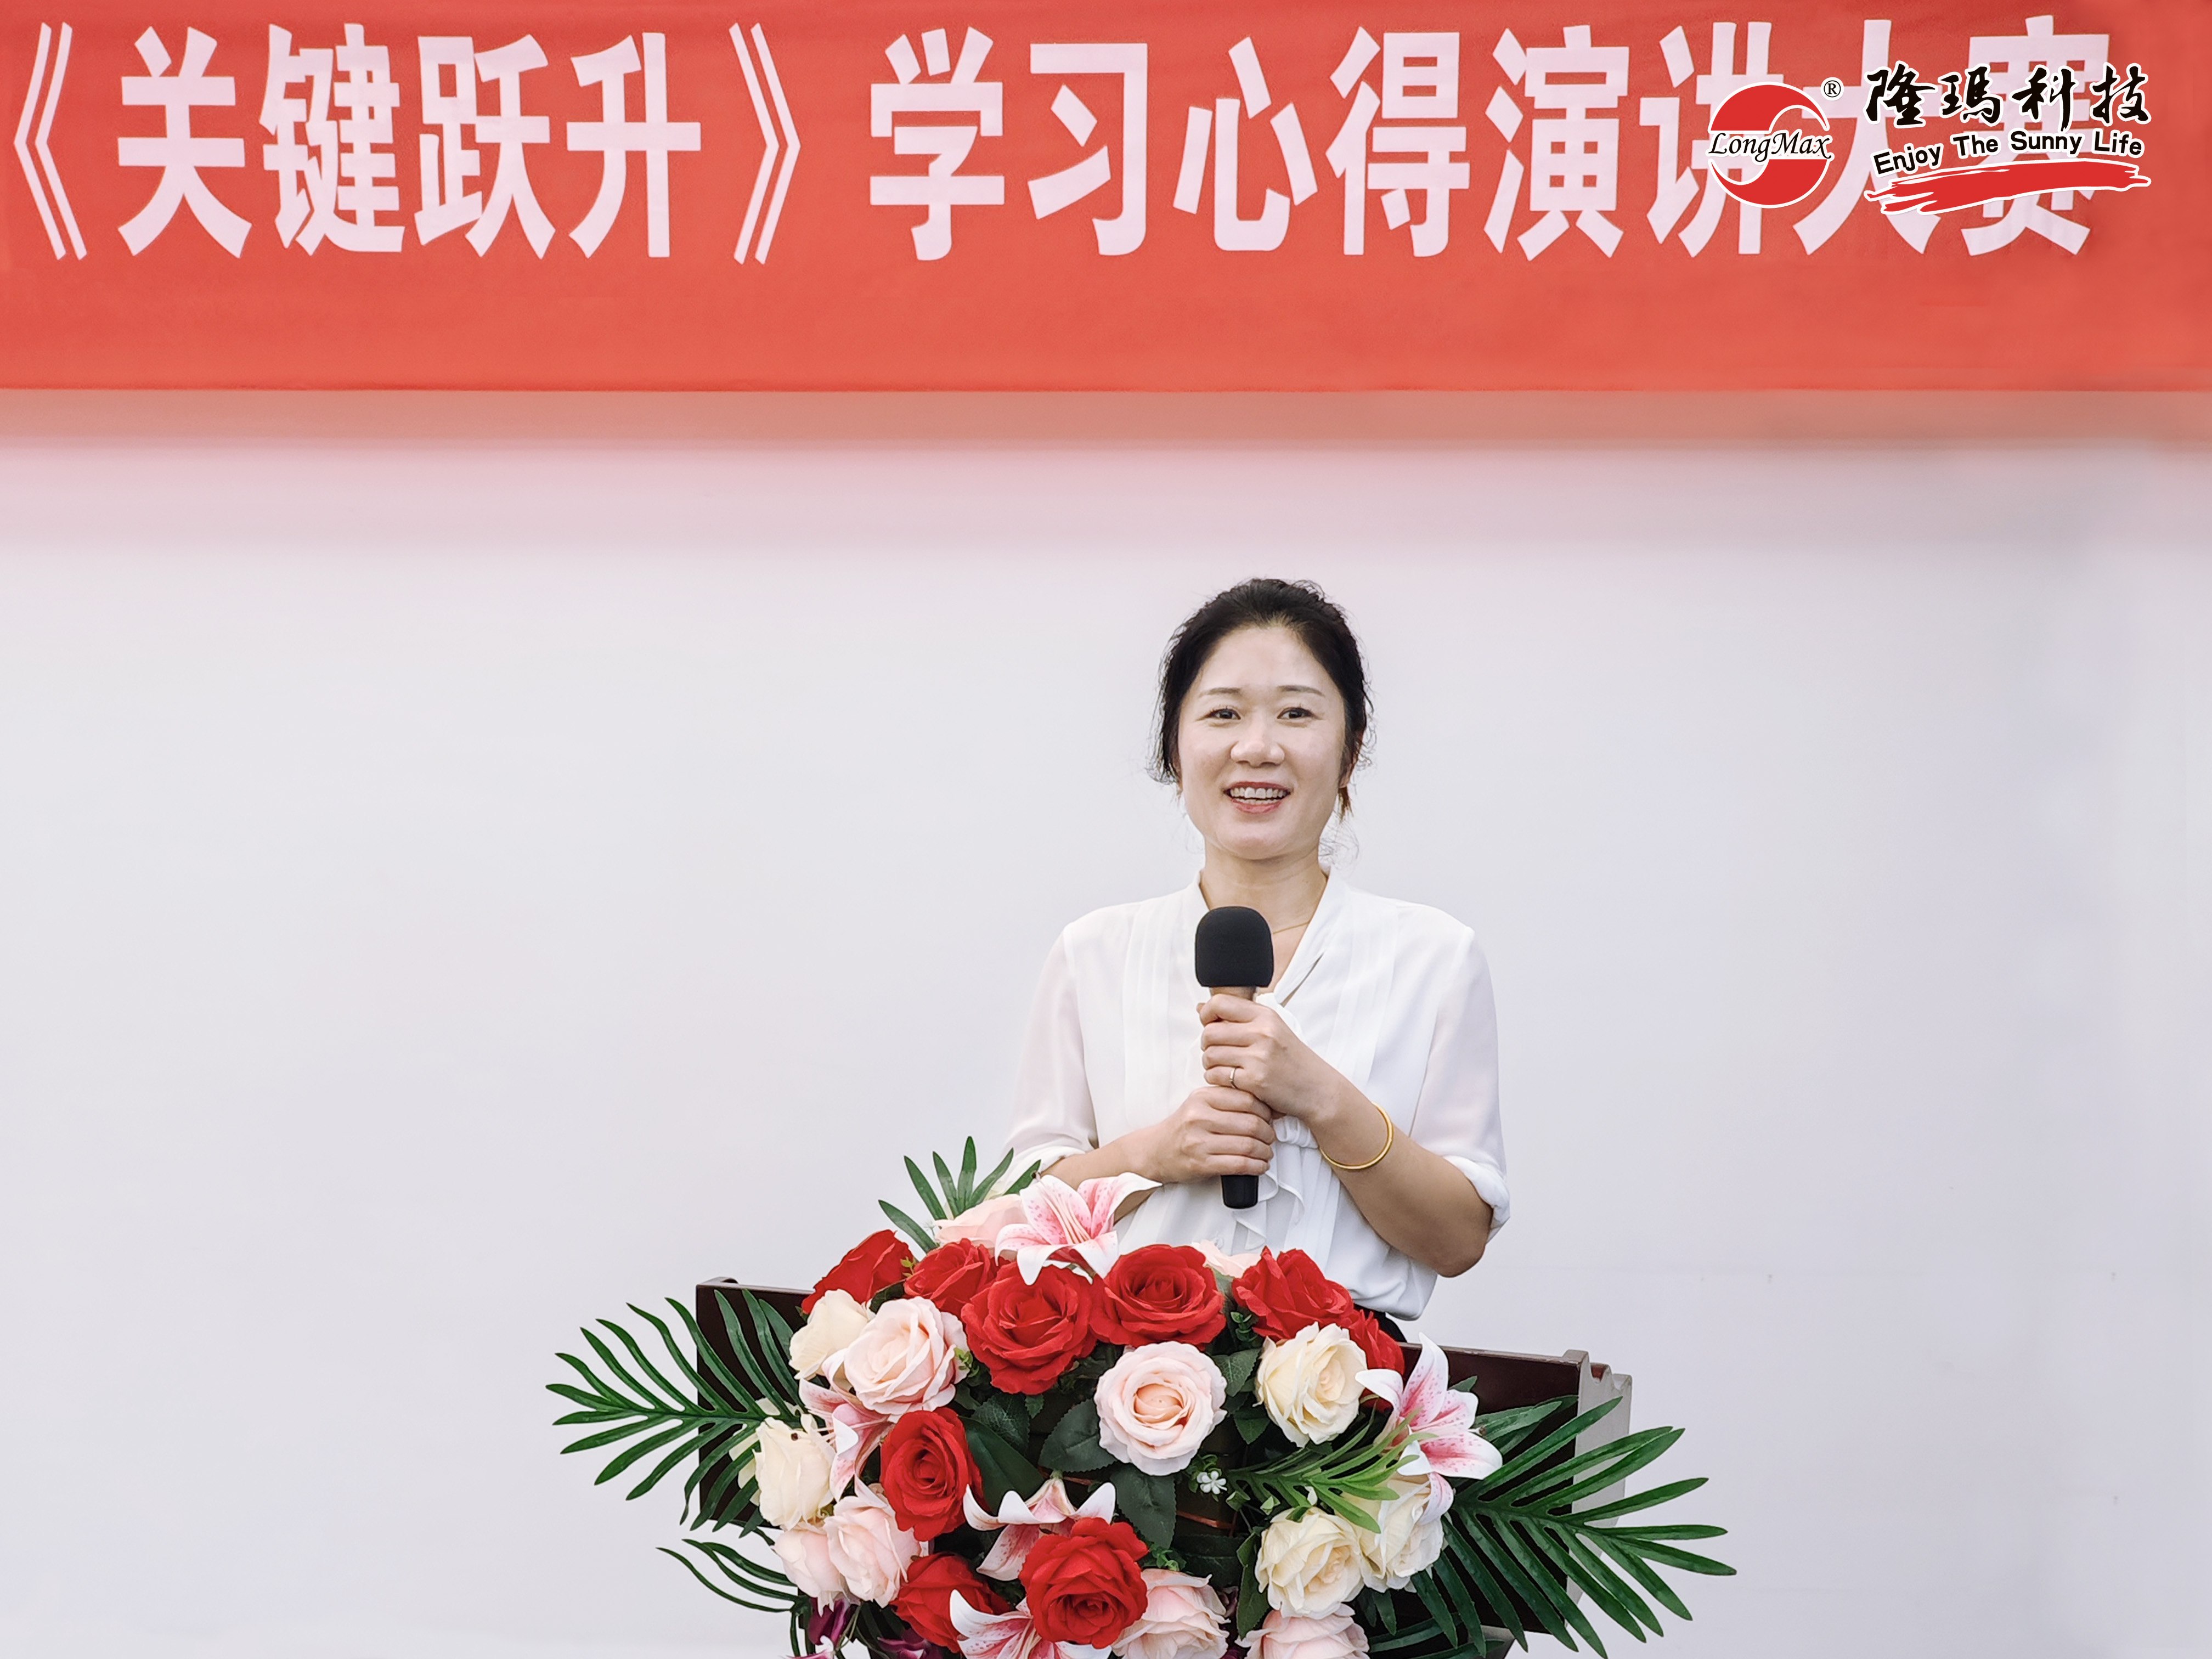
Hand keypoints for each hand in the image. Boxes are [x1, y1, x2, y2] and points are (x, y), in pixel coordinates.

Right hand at [1135, 1086, 1277, 1184]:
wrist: (1155, 1151)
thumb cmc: (1182, 1128)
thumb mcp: (1199, 1104)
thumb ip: (1226, 1100)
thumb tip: (1265, 1105)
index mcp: (1202, 1097)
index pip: (1247, 1099)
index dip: (1266, 1110)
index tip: (1270, 1118)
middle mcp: (1199, 1117)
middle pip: (1251, 1123)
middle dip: (1269, 1133)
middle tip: (1271, 1137)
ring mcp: (1199, 1141)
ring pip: (1248, 1145)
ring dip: (1265, 1152)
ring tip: (1267, 1152)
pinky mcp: (1201, 1164)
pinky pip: (1239, 1165)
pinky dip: (1256, 1166)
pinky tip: (1260, 1165)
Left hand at [1198, 995, 1338, 1123]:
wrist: (1317, 1089)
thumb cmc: (1292, 1060)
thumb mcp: (1272, 1029)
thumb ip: (1239, 1018)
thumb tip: (1200, 1008)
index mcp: (1265, 1016)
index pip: (1220, 1003)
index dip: (1206, 1014)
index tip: (1209, 1024)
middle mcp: (1262, 1033)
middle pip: (1209, 1032)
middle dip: (1206, 1044)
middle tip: (1217, 1051)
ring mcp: (1258, 1057)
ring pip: (1210, 1055)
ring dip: (1210, 1064)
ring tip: (1224, 1067)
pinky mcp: (1255, 1080)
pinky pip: (1217, 1076)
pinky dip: (1217, 1079)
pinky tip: (1230, 1080)